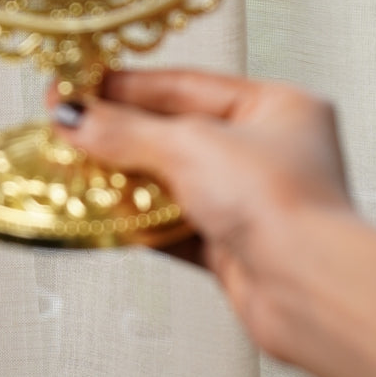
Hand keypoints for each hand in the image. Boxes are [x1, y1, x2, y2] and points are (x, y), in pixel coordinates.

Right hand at [48, 70, 352, 331]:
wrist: (307, 290)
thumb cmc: (283, 206)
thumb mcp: (190, 147)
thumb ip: (126, 132)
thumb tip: (77, 119)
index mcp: (278, 107)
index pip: (187, 86)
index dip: (127, 87)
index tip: (78, 88)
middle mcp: (269, 152)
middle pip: (176, 135)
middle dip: (121, 136)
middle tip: (68, 131)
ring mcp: (252, 202)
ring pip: (174, 184)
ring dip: (127, 182)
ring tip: (78, 172)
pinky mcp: (235, 248)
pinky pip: (175, 228)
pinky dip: (143, 225)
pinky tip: (110, 217)